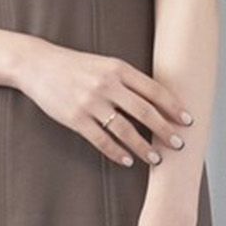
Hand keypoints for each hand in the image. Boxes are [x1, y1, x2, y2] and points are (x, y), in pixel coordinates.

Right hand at [14, 37, 192, 169]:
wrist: (38, 65)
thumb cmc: (75, 66)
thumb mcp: (104, 64)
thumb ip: (128, 80)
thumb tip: (157, 101)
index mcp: (118, 69)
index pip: (154, 90)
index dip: (173, 107)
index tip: (187, 120)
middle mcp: (107, 85)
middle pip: (144, 112)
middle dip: (165, 130)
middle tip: (179, 144)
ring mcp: (90, 103)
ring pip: (125, 130)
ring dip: (143, 147)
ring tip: (156, 158)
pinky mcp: (75, 118)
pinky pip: (101, 140)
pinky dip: (117, 152)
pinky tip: (127, 160)